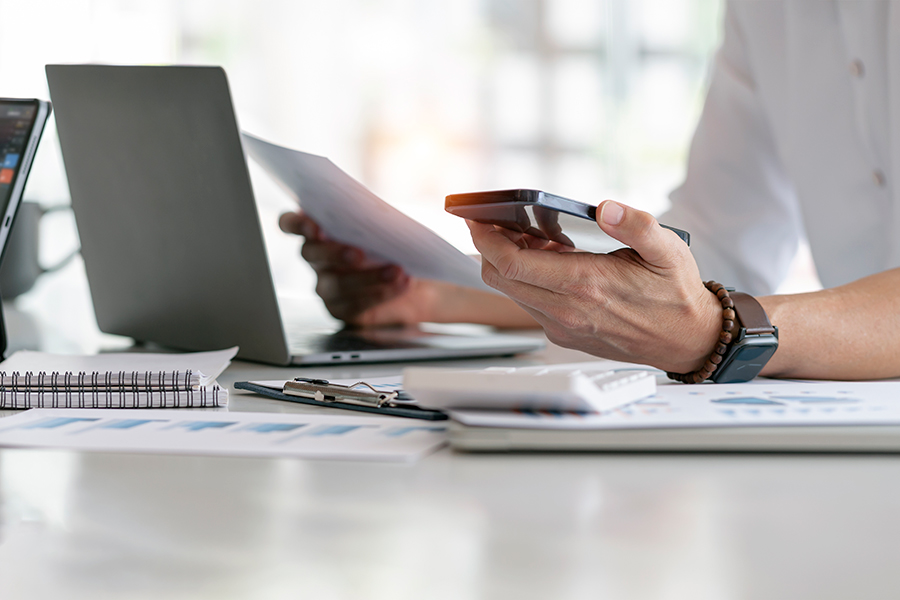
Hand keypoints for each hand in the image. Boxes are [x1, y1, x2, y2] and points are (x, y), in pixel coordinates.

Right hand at [279, 210, 440, 325]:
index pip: (290, 223)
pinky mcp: (345, 310)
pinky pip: (354, 306)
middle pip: (311, 255)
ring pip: (334, 285)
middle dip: (333, 252)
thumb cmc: (400, 238)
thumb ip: (372, 215)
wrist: (427, 270)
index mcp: (319, 227)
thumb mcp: (390, 222)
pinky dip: (379, 293)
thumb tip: (370, 209)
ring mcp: (328, 286)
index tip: (312, 221)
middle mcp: (317, 257)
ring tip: (395, 270)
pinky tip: (401, 283)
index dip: (295, 222)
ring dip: (364, 277)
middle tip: (357, 250)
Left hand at [467, 201, 721, 373]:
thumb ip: (636, 225)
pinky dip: (527, 281)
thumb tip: (606, 207)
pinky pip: (530, 305)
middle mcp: (567, 311)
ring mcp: (563, 327)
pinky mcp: (566, 335)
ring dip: (510, 264)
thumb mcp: (667, 250)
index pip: (511, 262)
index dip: (485, 239)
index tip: (475, 218)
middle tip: (496, 223)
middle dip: (489, 248)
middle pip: (500, 278)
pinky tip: (550, 263)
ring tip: (532, 239)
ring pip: (513, 292)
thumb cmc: (676, 294)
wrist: (688, 340)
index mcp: (585, 286)